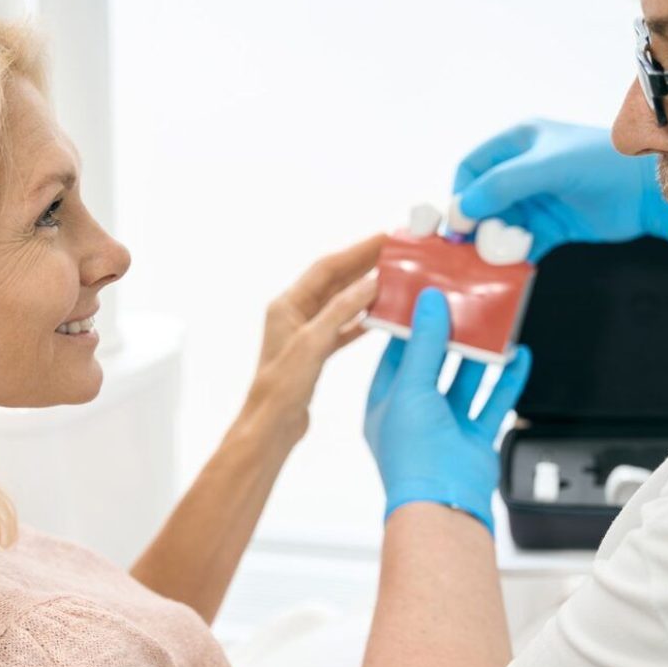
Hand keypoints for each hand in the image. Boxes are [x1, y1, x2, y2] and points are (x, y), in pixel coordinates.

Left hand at [245, 233, 386, 441]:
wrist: (271, 427)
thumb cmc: (281, 388)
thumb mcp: (312, 343)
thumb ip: (341, 311)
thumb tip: (370, 283)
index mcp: (287, 305)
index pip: (326, 268)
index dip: (356, 251)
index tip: (384, 239)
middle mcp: (294, 315)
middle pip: (335, 281)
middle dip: (364, 265)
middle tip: (396, 253)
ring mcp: (305, 334)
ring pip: (340, 304)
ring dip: (365, 291)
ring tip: (395, 278)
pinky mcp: (315, 354)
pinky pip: (342, 328)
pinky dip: (362, 320)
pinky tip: (381, 315)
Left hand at [364, 288, 531, 532]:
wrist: (444, 502)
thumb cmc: (413, 454)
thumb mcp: (410, 387)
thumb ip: (422, 343)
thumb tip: (428, 302)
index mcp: (384, 403)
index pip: (395, 354)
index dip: (409, 326)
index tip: (425, 297)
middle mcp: (413, 414)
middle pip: (432, 364)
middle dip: (449, 335)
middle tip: (464, 302)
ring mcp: (444, 426)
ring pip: (464, 380)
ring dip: (479, 354)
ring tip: (493, 323)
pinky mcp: (473, 438)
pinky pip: (492, 402)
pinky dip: (506, 379)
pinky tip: (519, 356)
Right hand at [453, 119, 667, 261]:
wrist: (647, 192)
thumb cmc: (601, 164)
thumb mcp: (549, 166)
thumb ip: (502, 184)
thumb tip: (462, 210)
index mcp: (517, 143)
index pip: (471, 168)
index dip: (460, 195)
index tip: (458, 224)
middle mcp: (521, 171)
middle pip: (480, 202)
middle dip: (475, 226)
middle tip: (473, 248)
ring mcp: (535, 200)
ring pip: (497, 226)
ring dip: (492, 245)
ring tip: (496, 258)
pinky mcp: (548, 227)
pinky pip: (518, 246)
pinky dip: (512, 258)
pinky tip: (512, 267)